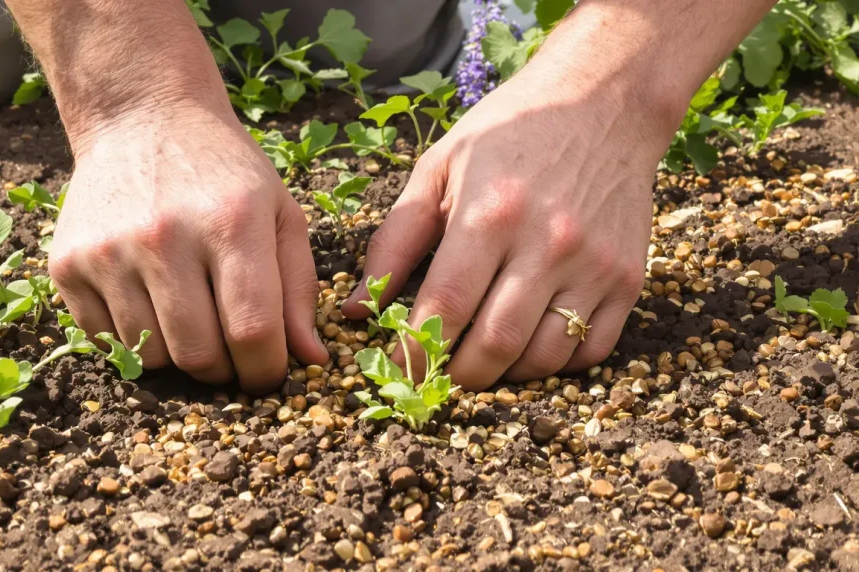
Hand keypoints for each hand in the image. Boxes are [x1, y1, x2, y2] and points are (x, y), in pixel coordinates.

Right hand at [49, 108, 327, 389]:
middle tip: (229, 349)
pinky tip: (148, 300)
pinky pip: (106, 342)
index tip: (268, 374)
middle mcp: (164, 237)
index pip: (252, 331)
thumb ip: (298, 291)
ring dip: (177, 355)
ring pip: (150, 357)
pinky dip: (133, 340)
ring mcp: (108, 252)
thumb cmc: (225, 173)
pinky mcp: (67, 265)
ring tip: (188, 314)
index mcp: (230, 223)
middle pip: (198, 355)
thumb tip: (312, 363)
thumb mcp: (280, 214)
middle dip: (223, 370)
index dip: (265, 370)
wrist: (142, 118)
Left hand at [342, 72, 671, 389]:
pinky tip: (529, 345)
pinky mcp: (628, 279)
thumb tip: (356, 310)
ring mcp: (594, 265)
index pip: (445, 307)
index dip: (416, 352)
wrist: (603, 101)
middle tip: (439, 375)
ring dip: (505, 374)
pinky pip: (591, 351)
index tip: (399, 370)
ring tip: (482, 358)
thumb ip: (393, 243)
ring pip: (544, 356)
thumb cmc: (508, 133)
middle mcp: (546, 244)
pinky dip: (555, 365)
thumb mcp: (438, 170)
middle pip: (495, 344)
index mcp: (489, 214)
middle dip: (457, 376)